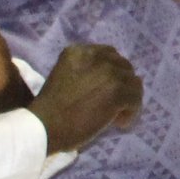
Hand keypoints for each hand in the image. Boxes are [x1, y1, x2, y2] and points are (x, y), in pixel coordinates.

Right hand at [26, 42, 143, 155]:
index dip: (111, 72)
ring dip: (128, 99)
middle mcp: (96, 57)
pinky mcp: (118, 92)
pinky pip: (136, 99)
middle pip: (123, 66)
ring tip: (117, 115)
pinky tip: (119, 123)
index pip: (108, 54)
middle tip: (114, 103)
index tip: (106, 88)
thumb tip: (118, 78)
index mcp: (78, 51)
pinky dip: (131, 112)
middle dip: (122, 84)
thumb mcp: (65, 77)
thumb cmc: (50, 108)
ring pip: (133, 83)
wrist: (43, 127)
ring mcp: (109, 73)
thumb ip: (87, 71)